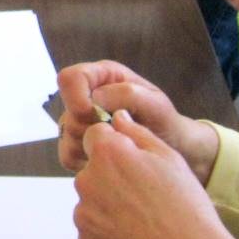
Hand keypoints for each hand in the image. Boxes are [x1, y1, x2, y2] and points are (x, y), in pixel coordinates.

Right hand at [55, 61, 216, 179]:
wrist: (172, 149)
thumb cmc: (165, 122)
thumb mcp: (156, 104)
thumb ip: (127, 94)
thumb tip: (95, 98)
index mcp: (101, 77)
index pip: (70, 79)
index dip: (75, 96)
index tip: (92, 114)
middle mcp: (86, 97)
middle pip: (67, 111)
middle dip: (90, 127)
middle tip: (118, 135)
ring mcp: (79, 122)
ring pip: (66, 135)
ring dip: (91, 145)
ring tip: (119, 149)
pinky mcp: (77, 146)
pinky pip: (67, 156)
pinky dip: (87, 161)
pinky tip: (110, 161)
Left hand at [73, 109, 238, 238]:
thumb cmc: (185, 207)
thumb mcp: (169, 158)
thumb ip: (137, 133)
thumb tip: (118, 118)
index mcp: (107, 154)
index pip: (95, 135)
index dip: (114, 145)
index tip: (132, 161)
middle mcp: (86, 180)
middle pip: (92, 170)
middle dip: (110, 176)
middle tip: (143, 195)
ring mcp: (83, 214)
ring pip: (91, 200)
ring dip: (107, 205)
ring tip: (141, 219)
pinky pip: (92, 229)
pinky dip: (107, 232)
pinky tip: (133, 237)